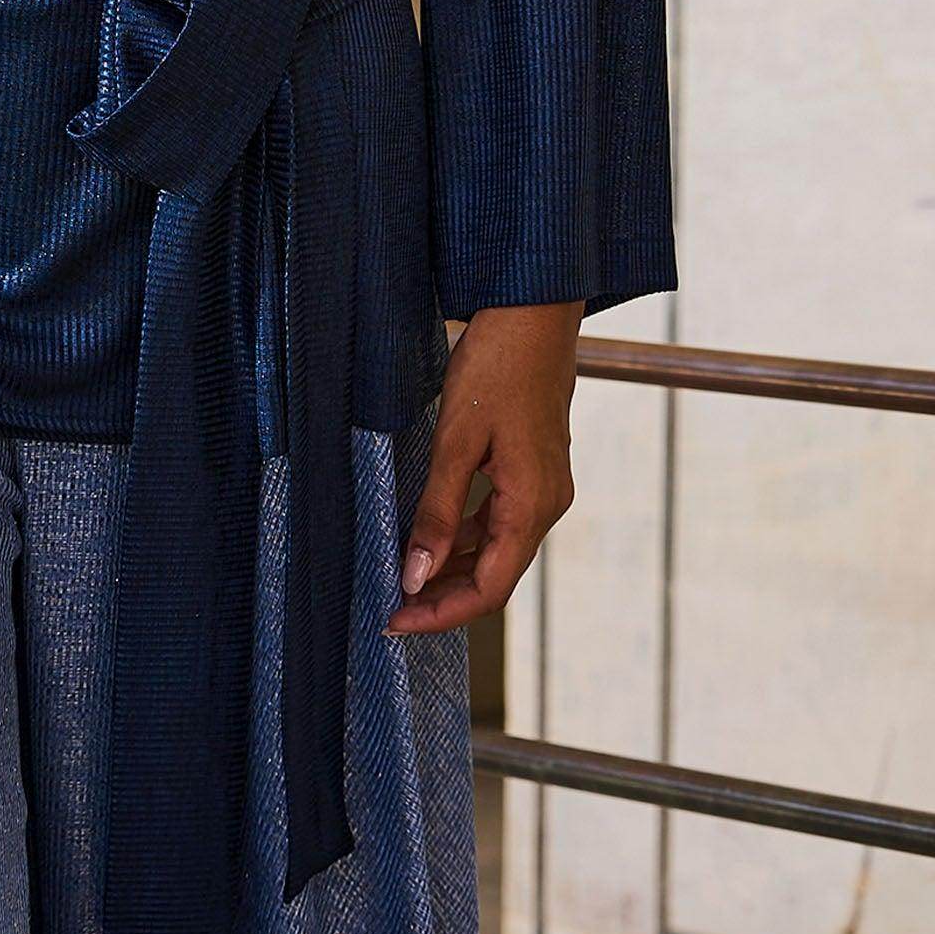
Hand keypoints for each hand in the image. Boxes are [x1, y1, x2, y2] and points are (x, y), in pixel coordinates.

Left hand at [390, 302, 579, 637]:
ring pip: (494, 551)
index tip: (395, 622)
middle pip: (494, 577)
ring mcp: (542, 488)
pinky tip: (426, 537)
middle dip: (441, 598)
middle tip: (388, 607)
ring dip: (449, 570)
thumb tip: (414, 575)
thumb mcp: (455, 440)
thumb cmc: (498, 366)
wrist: (534, 311)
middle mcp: (546, 505)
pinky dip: (461, 537)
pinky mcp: (533, 471)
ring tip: (400, 578)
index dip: (441, 614)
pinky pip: (496, 521)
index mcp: (532, 505)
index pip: (489, 589)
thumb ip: (436, 512)